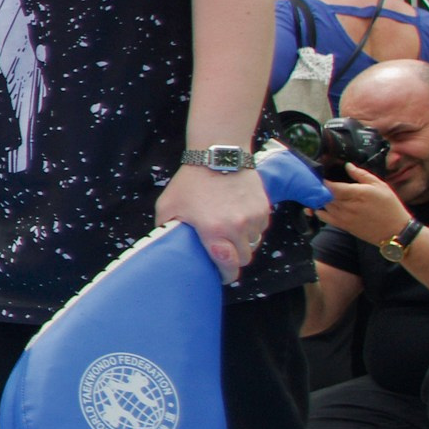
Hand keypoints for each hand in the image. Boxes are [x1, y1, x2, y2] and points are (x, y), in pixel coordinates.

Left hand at [155, 164, 268, 283]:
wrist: (218, 153)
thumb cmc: (190, 181)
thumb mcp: (168, 206)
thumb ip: (166, 228)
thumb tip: (164, 245)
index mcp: (214, 231)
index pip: (228, 266)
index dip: (225, 275)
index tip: (221, 275)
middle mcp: (238, 227)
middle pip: (244, 258)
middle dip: (234, 259)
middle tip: (224, 252)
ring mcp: (254, 218)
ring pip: (254, 243)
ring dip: (243, 242)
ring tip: (229, 231)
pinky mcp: (264, 208)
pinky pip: (261, 227)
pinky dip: (252, 227)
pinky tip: (238, 216)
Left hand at [318, 164, 414, 247]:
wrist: (395, 231)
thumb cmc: (389, 207)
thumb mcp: (380, 186)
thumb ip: (361, 175)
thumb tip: (348, 165)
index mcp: (357, 194)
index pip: (331, 186)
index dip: (322, 180)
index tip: (319, 173)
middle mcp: (347, 206)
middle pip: (324, 195)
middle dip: (319, 187)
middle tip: (316, 180)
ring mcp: (343, 217)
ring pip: (323, 205)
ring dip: (319, 197)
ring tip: (318, 190)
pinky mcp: (342, 225)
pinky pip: (323, 217)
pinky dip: (318, 210)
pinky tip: (319, 204)